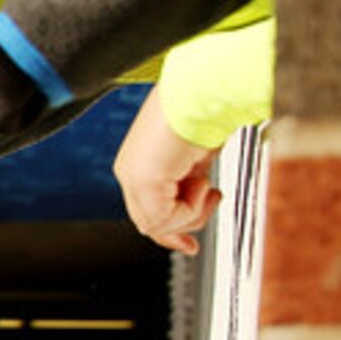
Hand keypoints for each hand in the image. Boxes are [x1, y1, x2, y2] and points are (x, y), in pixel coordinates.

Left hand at [113, 87, 223, 254]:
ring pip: (159, 224)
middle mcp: (131, 172)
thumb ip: (190, 186)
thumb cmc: (205, 115)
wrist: (205, 92)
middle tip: (209, 206)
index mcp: (140, 164)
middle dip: (184, 225)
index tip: (190, 246)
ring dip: (193, 212)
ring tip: (206, 184)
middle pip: (151, 223)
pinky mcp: (144, 180)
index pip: (147, 211)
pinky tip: (202, 184)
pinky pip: (166, 218)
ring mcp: (133, 177)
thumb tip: (201, 202)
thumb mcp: (197, 160)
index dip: (171, 230)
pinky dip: (192, 208)